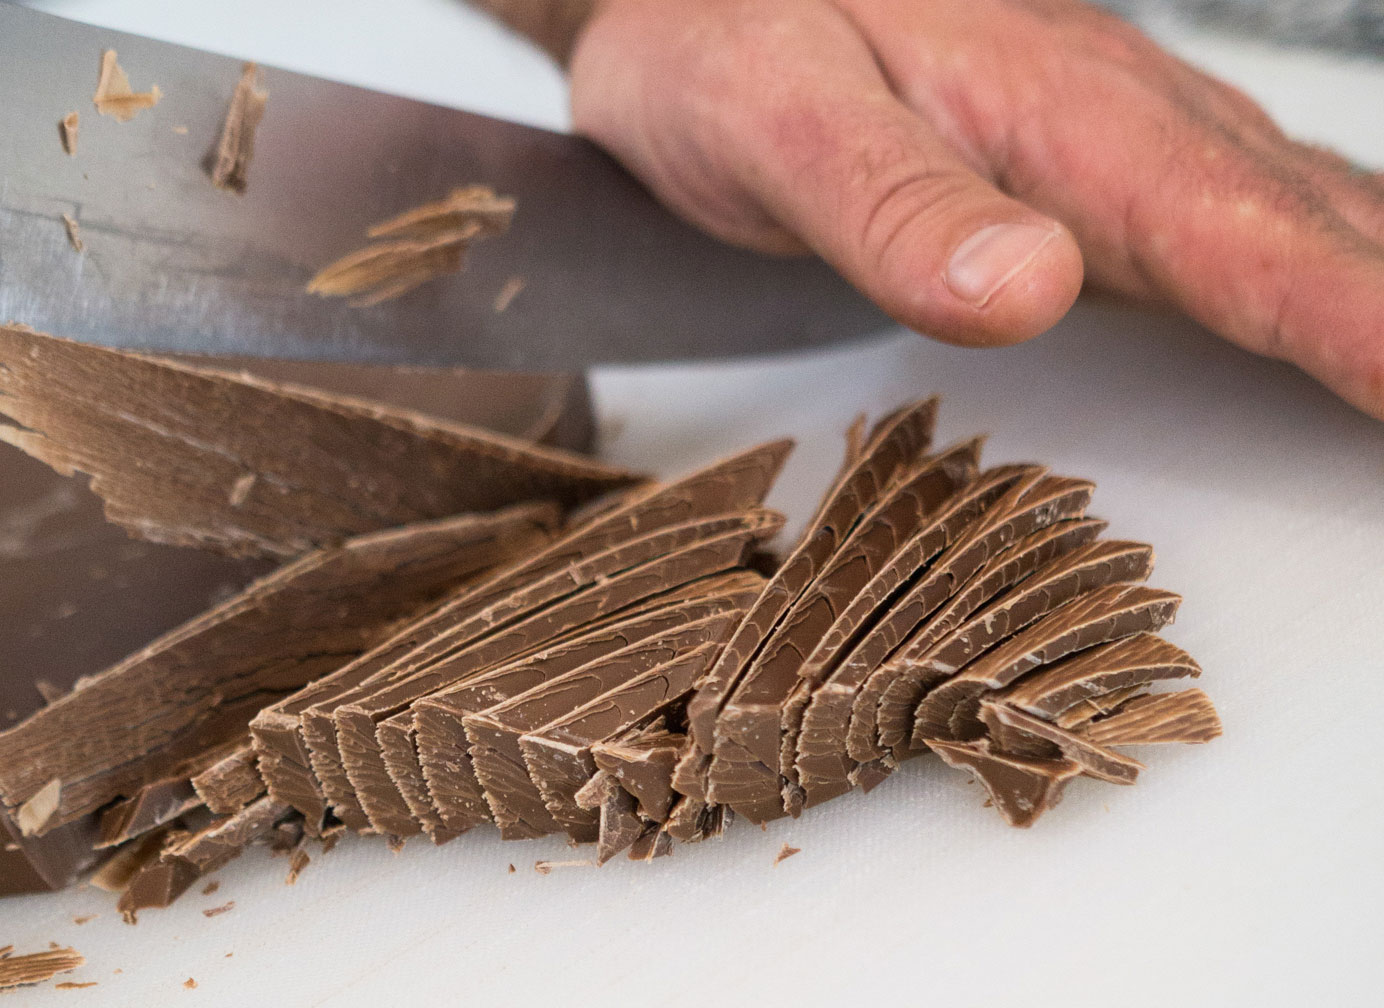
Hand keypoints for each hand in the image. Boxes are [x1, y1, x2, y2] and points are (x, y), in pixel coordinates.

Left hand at [485, 0, 1383, 418]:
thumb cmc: (720, 41)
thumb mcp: (776, 122)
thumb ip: (896, 209)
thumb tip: (1026, 288)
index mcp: (1052, 110)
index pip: (1230, 230)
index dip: (1342, 316)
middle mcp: (1111, 112)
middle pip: (1304, 222)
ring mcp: (1111, 129)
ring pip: (1294, 207)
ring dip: (1383, 284)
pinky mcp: (1088, 155)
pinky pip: (1243, 205)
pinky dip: (1328, 256)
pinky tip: (1358, 288)